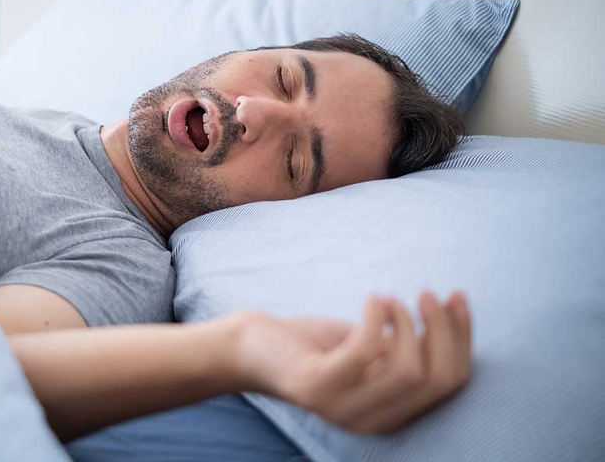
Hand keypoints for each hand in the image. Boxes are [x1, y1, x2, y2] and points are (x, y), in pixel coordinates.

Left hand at [230, 291, 471, 433]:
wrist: (253, 349)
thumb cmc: (316, 346)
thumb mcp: (372, 349)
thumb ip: (410, 346)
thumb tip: (456, 312)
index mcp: (393, 415)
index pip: (452, 383)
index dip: (462, 338)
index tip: (458, 297)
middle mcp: (372, 422)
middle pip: (437, 378)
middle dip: (442, 329)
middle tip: (425, 293)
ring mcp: (342, 409)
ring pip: (408, 368)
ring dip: (406, 322)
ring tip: (387, 299)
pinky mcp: (317, 387)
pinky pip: (365, 351)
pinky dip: (375, 317)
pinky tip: (371, 300)